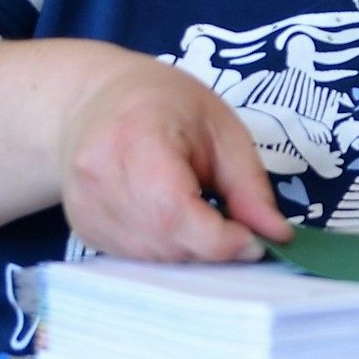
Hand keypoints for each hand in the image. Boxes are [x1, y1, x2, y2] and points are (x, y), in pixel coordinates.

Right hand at [57, 55, 293, 260]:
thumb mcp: (222, 130)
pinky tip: (174, 219)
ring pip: (151, 257)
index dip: (222, 239)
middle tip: (237, 228)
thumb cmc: (165, 105)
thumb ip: (250, 187)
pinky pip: (134, 257)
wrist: (95, 101)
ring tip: (203, 214)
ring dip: (191, 252)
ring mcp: (83, 207)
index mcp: (135, 139)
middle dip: (212, 246)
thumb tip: (277, 235)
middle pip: (165, 240)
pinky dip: (166, 250)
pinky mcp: (82, 228)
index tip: (256, 239)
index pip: (176, 211)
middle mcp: (98, 178)